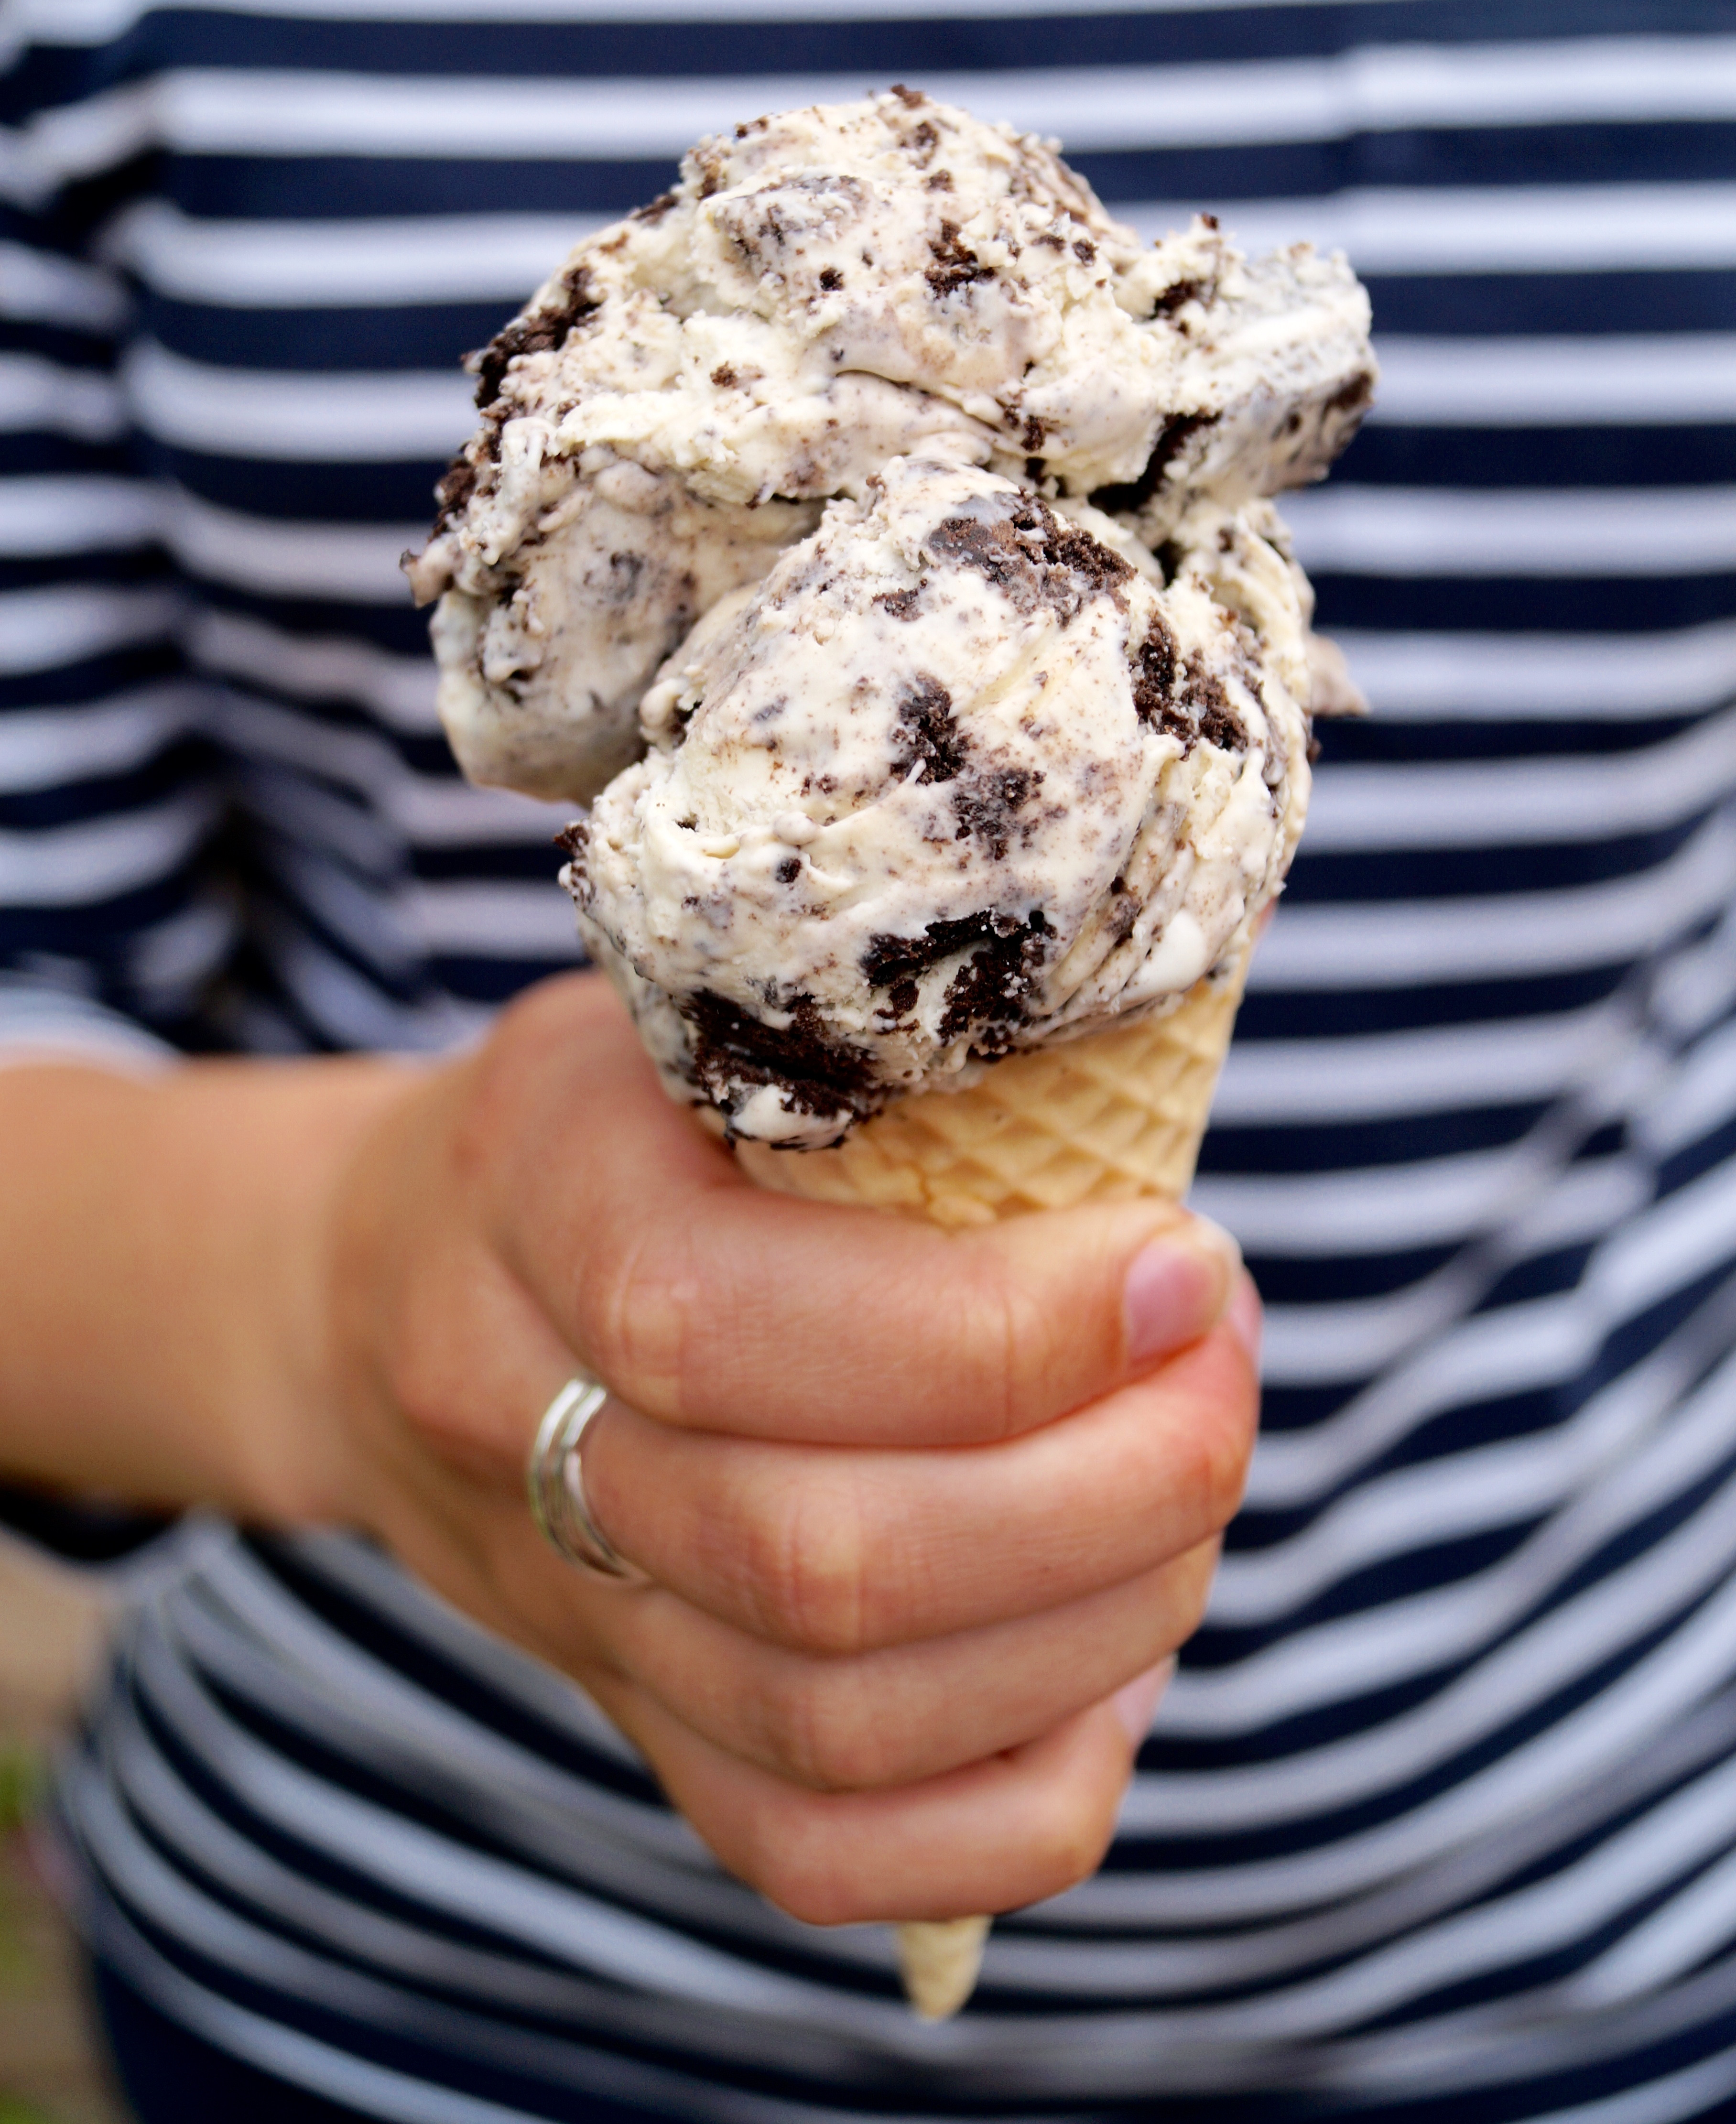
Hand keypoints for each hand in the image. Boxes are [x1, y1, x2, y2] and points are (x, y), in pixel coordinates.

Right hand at [316, 972, 1259, 1927]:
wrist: (379, 1281)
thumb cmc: (612, 1115)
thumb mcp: (707, 1013)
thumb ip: (887, 1062)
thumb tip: (1147, 1121)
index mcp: (530, 1191)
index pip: (728, 1324)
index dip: (998, 1330)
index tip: (1180, 1267)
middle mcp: (514, 1424)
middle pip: (816, 1561)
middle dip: (1102, 1489)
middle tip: (1221, 1380)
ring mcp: (562, 1609)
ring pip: (840, 1724)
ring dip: (1095, 1626)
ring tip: (1195, 1490)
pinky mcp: (630, 1725)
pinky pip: (822, 1853)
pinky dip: (1021, 1796)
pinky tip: (1117, 1668)